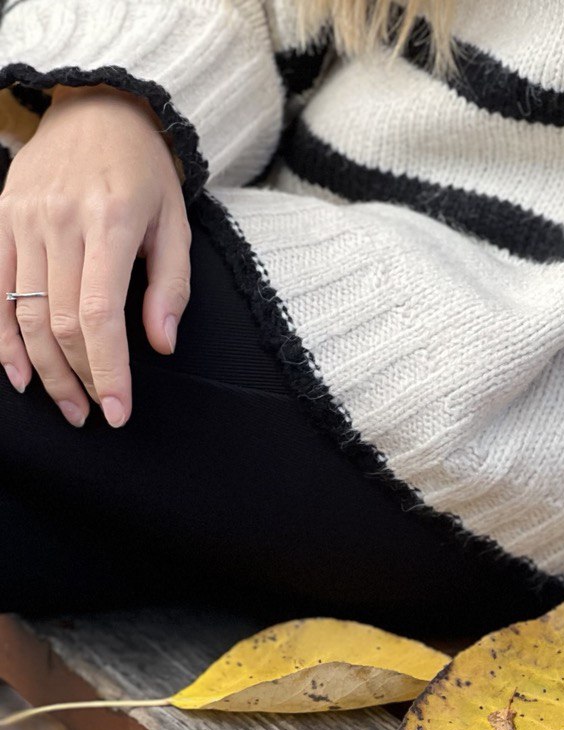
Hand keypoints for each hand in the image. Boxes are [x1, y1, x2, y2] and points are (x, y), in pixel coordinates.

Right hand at [0, 82, 190, 425]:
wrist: (98, 110)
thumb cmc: (146, 175)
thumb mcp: (177, 227)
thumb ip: (171, 288)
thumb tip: (161, 345)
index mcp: (109, 224)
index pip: (100, 316)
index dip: (108, 371)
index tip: (119, 411)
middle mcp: (58, 222)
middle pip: (59, 322)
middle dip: (77, 379)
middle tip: (95, 416)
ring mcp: (22, 219)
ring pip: (23, 311)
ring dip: (43, 368)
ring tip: (67, 405)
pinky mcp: (1, 219)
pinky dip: (2, 336)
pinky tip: (18, 372)